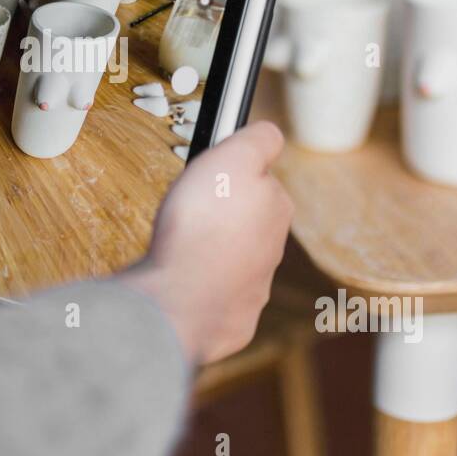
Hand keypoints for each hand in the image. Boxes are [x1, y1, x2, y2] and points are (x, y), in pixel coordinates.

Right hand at [122, 121, 292, 364]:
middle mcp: (273, 251)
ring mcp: (254, 290)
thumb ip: (259, 140)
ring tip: (181, 246)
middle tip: (190, 210)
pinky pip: (215, 297)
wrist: (179, 300)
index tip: (207, 177)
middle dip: (223, 215)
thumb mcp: (233, 158)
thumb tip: (271, 135)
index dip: (231, 174)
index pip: (261, 180)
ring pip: (233, 260)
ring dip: (211, 252)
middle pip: (247, 222)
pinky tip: (182, 280)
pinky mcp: (232, 320)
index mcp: (277, 208)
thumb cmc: (201, 226)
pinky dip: (201, 288)